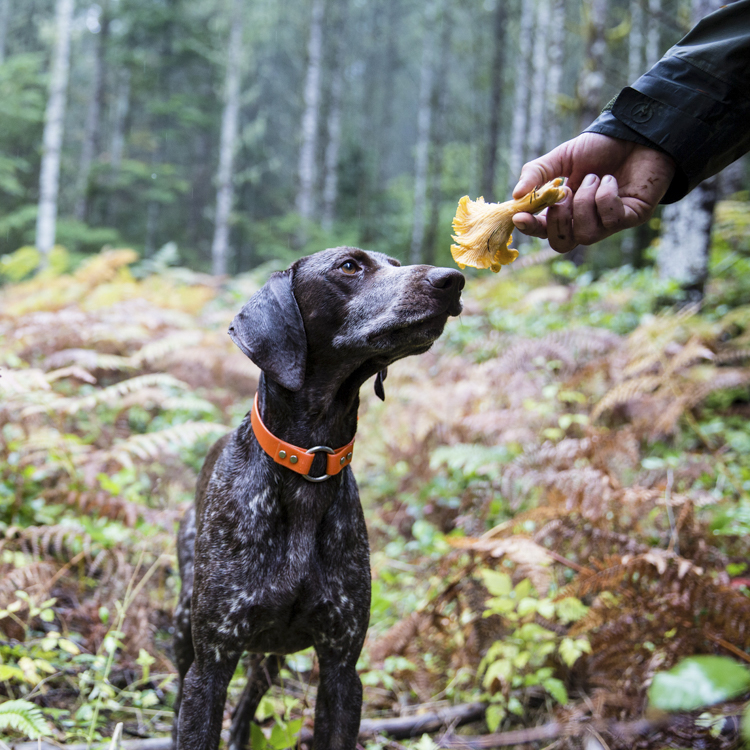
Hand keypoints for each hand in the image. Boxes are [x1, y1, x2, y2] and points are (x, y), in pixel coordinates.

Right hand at [511, 133, 675, 251]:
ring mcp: (607, 223)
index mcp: (565, 210)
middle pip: (562, 244)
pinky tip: (611, 180)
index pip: (543, 230)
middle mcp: (584, 221)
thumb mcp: (563, 157)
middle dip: (559, 221)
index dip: (530, 228)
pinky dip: (605, 197)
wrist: (637, 133)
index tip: (520, 216)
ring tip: (593, 178)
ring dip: (584, 203)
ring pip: (585, 234)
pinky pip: (610, 220)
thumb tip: (515, 195)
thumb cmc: (600, 147)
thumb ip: (537, 173)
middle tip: (565, 193)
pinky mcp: (630, 218)